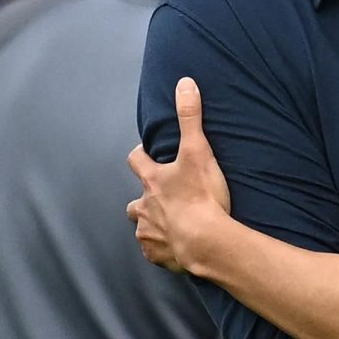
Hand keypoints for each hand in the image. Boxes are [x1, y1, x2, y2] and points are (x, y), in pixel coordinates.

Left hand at [126, 77, 232, 272]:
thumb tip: (184, 83)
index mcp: (152, 181)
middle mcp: (144, 207)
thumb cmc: (201, 198)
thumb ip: (191, 117)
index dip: (141, 155)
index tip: (148, 154)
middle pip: (133, 203)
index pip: (136, 161)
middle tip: (161, 197)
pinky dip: (162, 249)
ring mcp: (149, 233)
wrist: (205, 242)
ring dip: (152, 225)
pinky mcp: (157, 255)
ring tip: (171, 225)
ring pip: (142, 228)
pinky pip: (154, 252)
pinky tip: (176, 247)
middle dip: (143, 199)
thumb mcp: (198, 151)